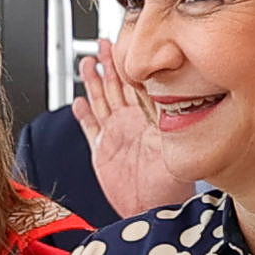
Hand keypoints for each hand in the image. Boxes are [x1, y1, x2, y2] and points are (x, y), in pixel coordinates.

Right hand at [75, 42, 178, 213]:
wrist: (152, 211)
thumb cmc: (170, 187)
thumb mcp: (175, 151)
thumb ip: (171, 126)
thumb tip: (172, 101)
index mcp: (151, 120)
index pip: (140, 84)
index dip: (132, 65)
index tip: (128, 45)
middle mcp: (133, 124)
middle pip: (119, 86)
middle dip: (112, 64)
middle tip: (105, 43)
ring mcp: (117, 135)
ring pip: (102, 100)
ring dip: (95, 81)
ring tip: (89, 62)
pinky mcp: (102, 150)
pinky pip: (90, 127)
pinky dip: (84, 113)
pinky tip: (79, 101)